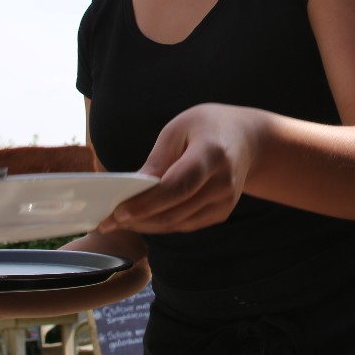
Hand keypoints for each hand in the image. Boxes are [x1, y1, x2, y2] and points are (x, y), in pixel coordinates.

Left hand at [98, 103, 258, 233]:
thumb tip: (134, 189)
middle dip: (138, 219)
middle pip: (175, 211)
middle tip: (106, 222)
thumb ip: (158, 159)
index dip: (148, 203)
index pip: (178, 186)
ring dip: (146, 226)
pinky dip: (161, 224)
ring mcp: (225, 201)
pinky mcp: (221, 213)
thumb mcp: (178, 129)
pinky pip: (186, 224)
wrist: (248, 139)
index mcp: (212, 154)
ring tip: (117, 222)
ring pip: (178, 224)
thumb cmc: (207, 127)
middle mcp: (223, 182)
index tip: (118, 212)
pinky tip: (141, 219)